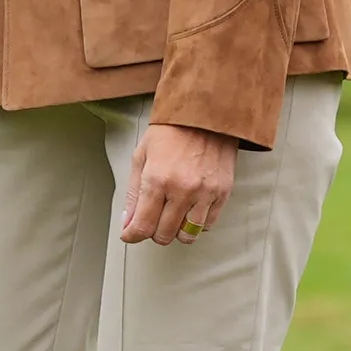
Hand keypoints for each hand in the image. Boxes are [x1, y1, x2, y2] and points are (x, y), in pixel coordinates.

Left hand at [117, 121, 237, 244]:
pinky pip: (207, 224)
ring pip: (187, 235)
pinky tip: (189, 209)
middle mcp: (182, 190)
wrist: (206, 114)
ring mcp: (205, 193)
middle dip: (152, 232)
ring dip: (175, 231)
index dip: (132, 235)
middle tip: (151, 220)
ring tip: (171, 216)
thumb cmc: (171, 131)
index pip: (142, 225)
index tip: (129, 234)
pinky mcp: (222, 193)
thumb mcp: (141, 156)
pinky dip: (195, 223)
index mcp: (157, 180)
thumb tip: (128, 221)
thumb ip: (134, 192)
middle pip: (164, 235)